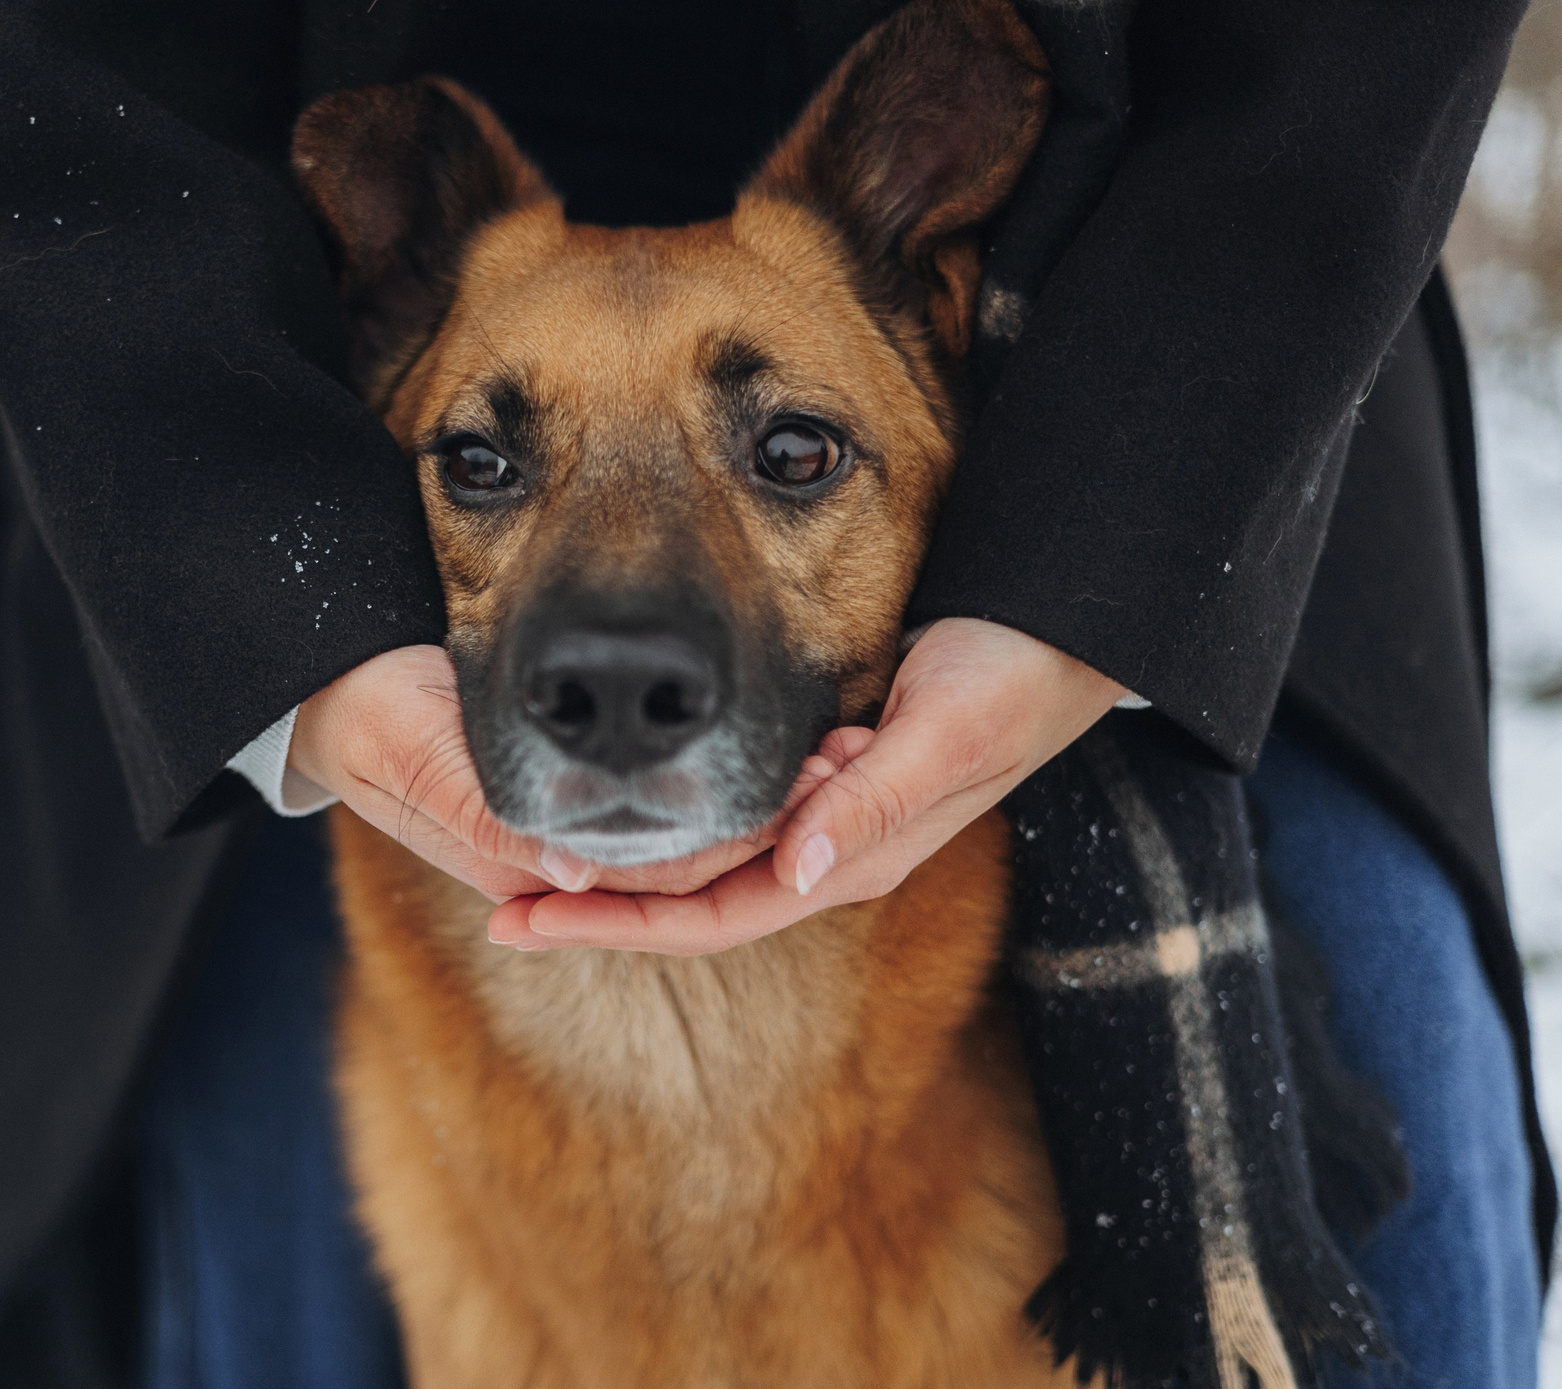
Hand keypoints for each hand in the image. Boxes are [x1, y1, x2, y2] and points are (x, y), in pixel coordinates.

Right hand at [290, 646, 810, 902]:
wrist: (324, 692)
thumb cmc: (361, 714)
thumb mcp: (409, 751)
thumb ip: (480, 817)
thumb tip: (578, 875)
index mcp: (525, 865)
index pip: (661, 881)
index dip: (742, 842)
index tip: (813, 783)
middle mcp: (565, 862)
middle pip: (697, 864)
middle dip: (776, 821)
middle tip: (851, 754)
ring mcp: (576, 833)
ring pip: (696, 834)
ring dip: (768, 799)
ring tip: (840, 742)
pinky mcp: (584, 796)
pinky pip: (675, 802)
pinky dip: (734, 780)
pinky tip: (789, 740)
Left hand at [486, 618, 1123, 953]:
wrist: (1066, 637)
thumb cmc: (1013, 676)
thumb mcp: (947, 730)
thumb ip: (875, 801)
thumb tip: (799, 873)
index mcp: (853, 857)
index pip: (710, 916)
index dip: (614, 924)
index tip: (523, 916)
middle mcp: (830, 853)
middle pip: (689, 903)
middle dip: (593, 907)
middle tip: (495, 894)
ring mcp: (826, 822)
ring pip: (703, 865)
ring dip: (622, 872)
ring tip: (531, 859)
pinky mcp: (825, 781)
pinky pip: (729, 823)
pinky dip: (665, 825)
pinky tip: (616, 810)